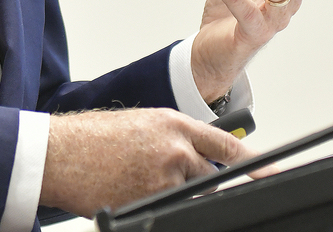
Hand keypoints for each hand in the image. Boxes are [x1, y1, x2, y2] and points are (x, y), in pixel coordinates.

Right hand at [39, 108, 250, 216]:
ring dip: (173, 191)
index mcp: (173, 123)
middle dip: (202, 181)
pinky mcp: (151, 201)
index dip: (254, 162)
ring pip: (189, 194)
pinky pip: (167, 208)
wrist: (60, 153)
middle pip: (211, 176)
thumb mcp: (140, 124)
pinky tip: (130, 190)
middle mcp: (175, 149)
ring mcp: (164, 178)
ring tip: (137, 178)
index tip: (272, 172)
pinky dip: (154, 202)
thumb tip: (195, 157)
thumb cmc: (92, 137)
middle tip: (174, 177)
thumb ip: (173, 138)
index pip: (226, 145)